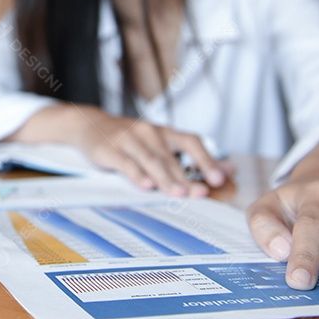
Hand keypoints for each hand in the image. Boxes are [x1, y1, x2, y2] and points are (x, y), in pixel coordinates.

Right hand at [75, 110, 232, 195]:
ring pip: (151, 160)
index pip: (191, 142)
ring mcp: (128, 139)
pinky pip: (125, 162)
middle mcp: (149, 133)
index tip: (219, 178)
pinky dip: (136, 174)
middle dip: (186, 177)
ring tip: (178, 193)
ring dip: (165, 178)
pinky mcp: (110, 149)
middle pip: (171, 157)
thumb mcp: (159, 143)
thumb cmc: (130, 139)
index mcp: (164, 132)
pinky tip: (145, 185)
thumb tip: (229, 169)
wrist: (89, 125)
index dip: (206, 160)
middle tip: (200, 193)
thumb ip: (190, 157)